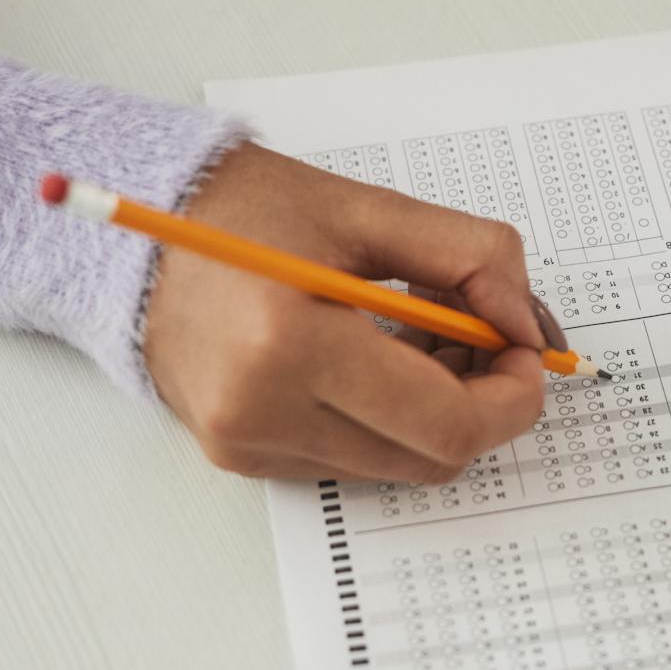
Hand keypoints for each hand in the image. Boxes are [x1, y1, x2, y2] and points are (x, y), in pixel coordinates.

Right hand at [143, 142, 549, 481]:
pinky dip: (384, 417)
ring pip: (395, 464)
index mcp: (291, 344)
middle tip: (489, 336)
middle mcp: (261, 411)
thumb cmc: (246, 207)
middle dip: (481, 402)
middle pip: (430, 458)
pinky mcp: (239, 454)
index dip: (511, 396)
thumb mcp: (369, 209)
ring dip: (434, 410)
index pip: (445, 423)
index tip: (528, 351)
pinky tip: (374, 355)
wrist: (141, 222)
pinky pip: (348, 458)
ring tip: (422, 333)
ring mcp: (245, 442)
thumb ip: (469, 258)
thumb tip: (527, 323)